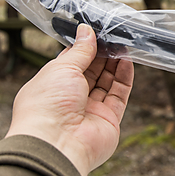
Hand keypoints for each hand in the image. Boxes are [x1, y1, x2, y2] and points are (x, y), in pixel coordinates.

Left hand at [6, 24, 133, 175]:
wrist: (56, 144)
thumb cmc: (47, 106)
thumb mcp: (62, 68)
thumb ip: (80, 50)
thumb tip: (86, 31)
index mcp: (51, 87)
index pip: (70, 63)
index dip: (84, 48)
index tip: (96, 33)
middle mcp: (69, 100)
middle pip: (90, 73)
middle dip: (102, 55)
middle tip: (114, 37)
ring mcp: (89, 111)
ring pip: (106, 83)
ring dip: (115, 64)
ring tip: (123, 46)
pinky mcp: (107, 120)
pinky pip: (118, 96)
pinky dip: (123, 79)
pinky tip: (127, 62)